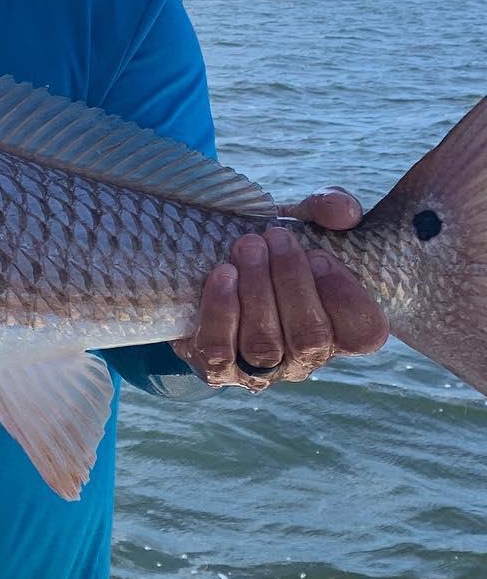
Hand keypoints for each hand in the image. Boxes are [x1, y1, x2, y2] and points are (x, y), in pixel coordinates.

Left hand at [172, 187, 388, 390]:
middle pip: (310, 337)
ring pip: (265, 344)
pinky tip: (222, 274)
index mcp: (340, 330)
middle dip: (292, 281)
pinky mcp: (219, 369)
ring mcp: (262, 370)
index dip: (345, 296)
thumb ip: (331, 208)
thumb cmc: (274, 250)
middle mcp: (306, 358)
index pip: (363, 333)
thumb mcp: (306, 223)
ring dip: (257, 290)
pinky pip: (220, 350)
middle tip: (274, 237)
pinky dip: (221, 310)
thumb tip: (340, 211)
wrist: (215, 267)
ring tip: (247, 247)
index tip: (319, 255)